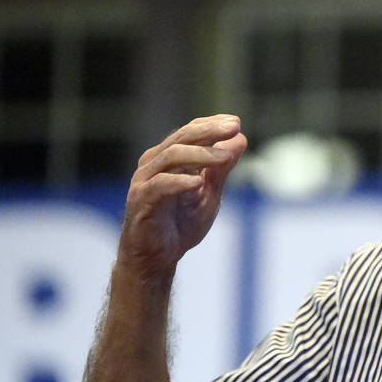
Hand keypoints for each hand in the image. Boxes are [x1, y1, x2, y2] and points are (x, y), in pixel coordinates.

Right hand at [116, 114, 246, 282]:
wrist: (158, 259)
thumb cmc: (181, 224)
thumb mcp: (209, 194)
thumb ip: (222, 169)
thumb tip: (241, 139)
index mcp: (170, 158)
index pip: (190, 132)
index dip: (212, 124)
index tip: (236, 122)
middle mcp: (154, 164)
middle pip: (181, 138)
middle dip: (209, 132)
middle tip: (233, 128)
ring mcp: (145, 181)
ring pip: (171, 157)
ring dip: (201, 155)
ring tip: (226, 157)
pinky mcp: (140, 201)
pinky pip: (159, 186)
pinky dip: (180, 182)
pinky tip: (198, 183)